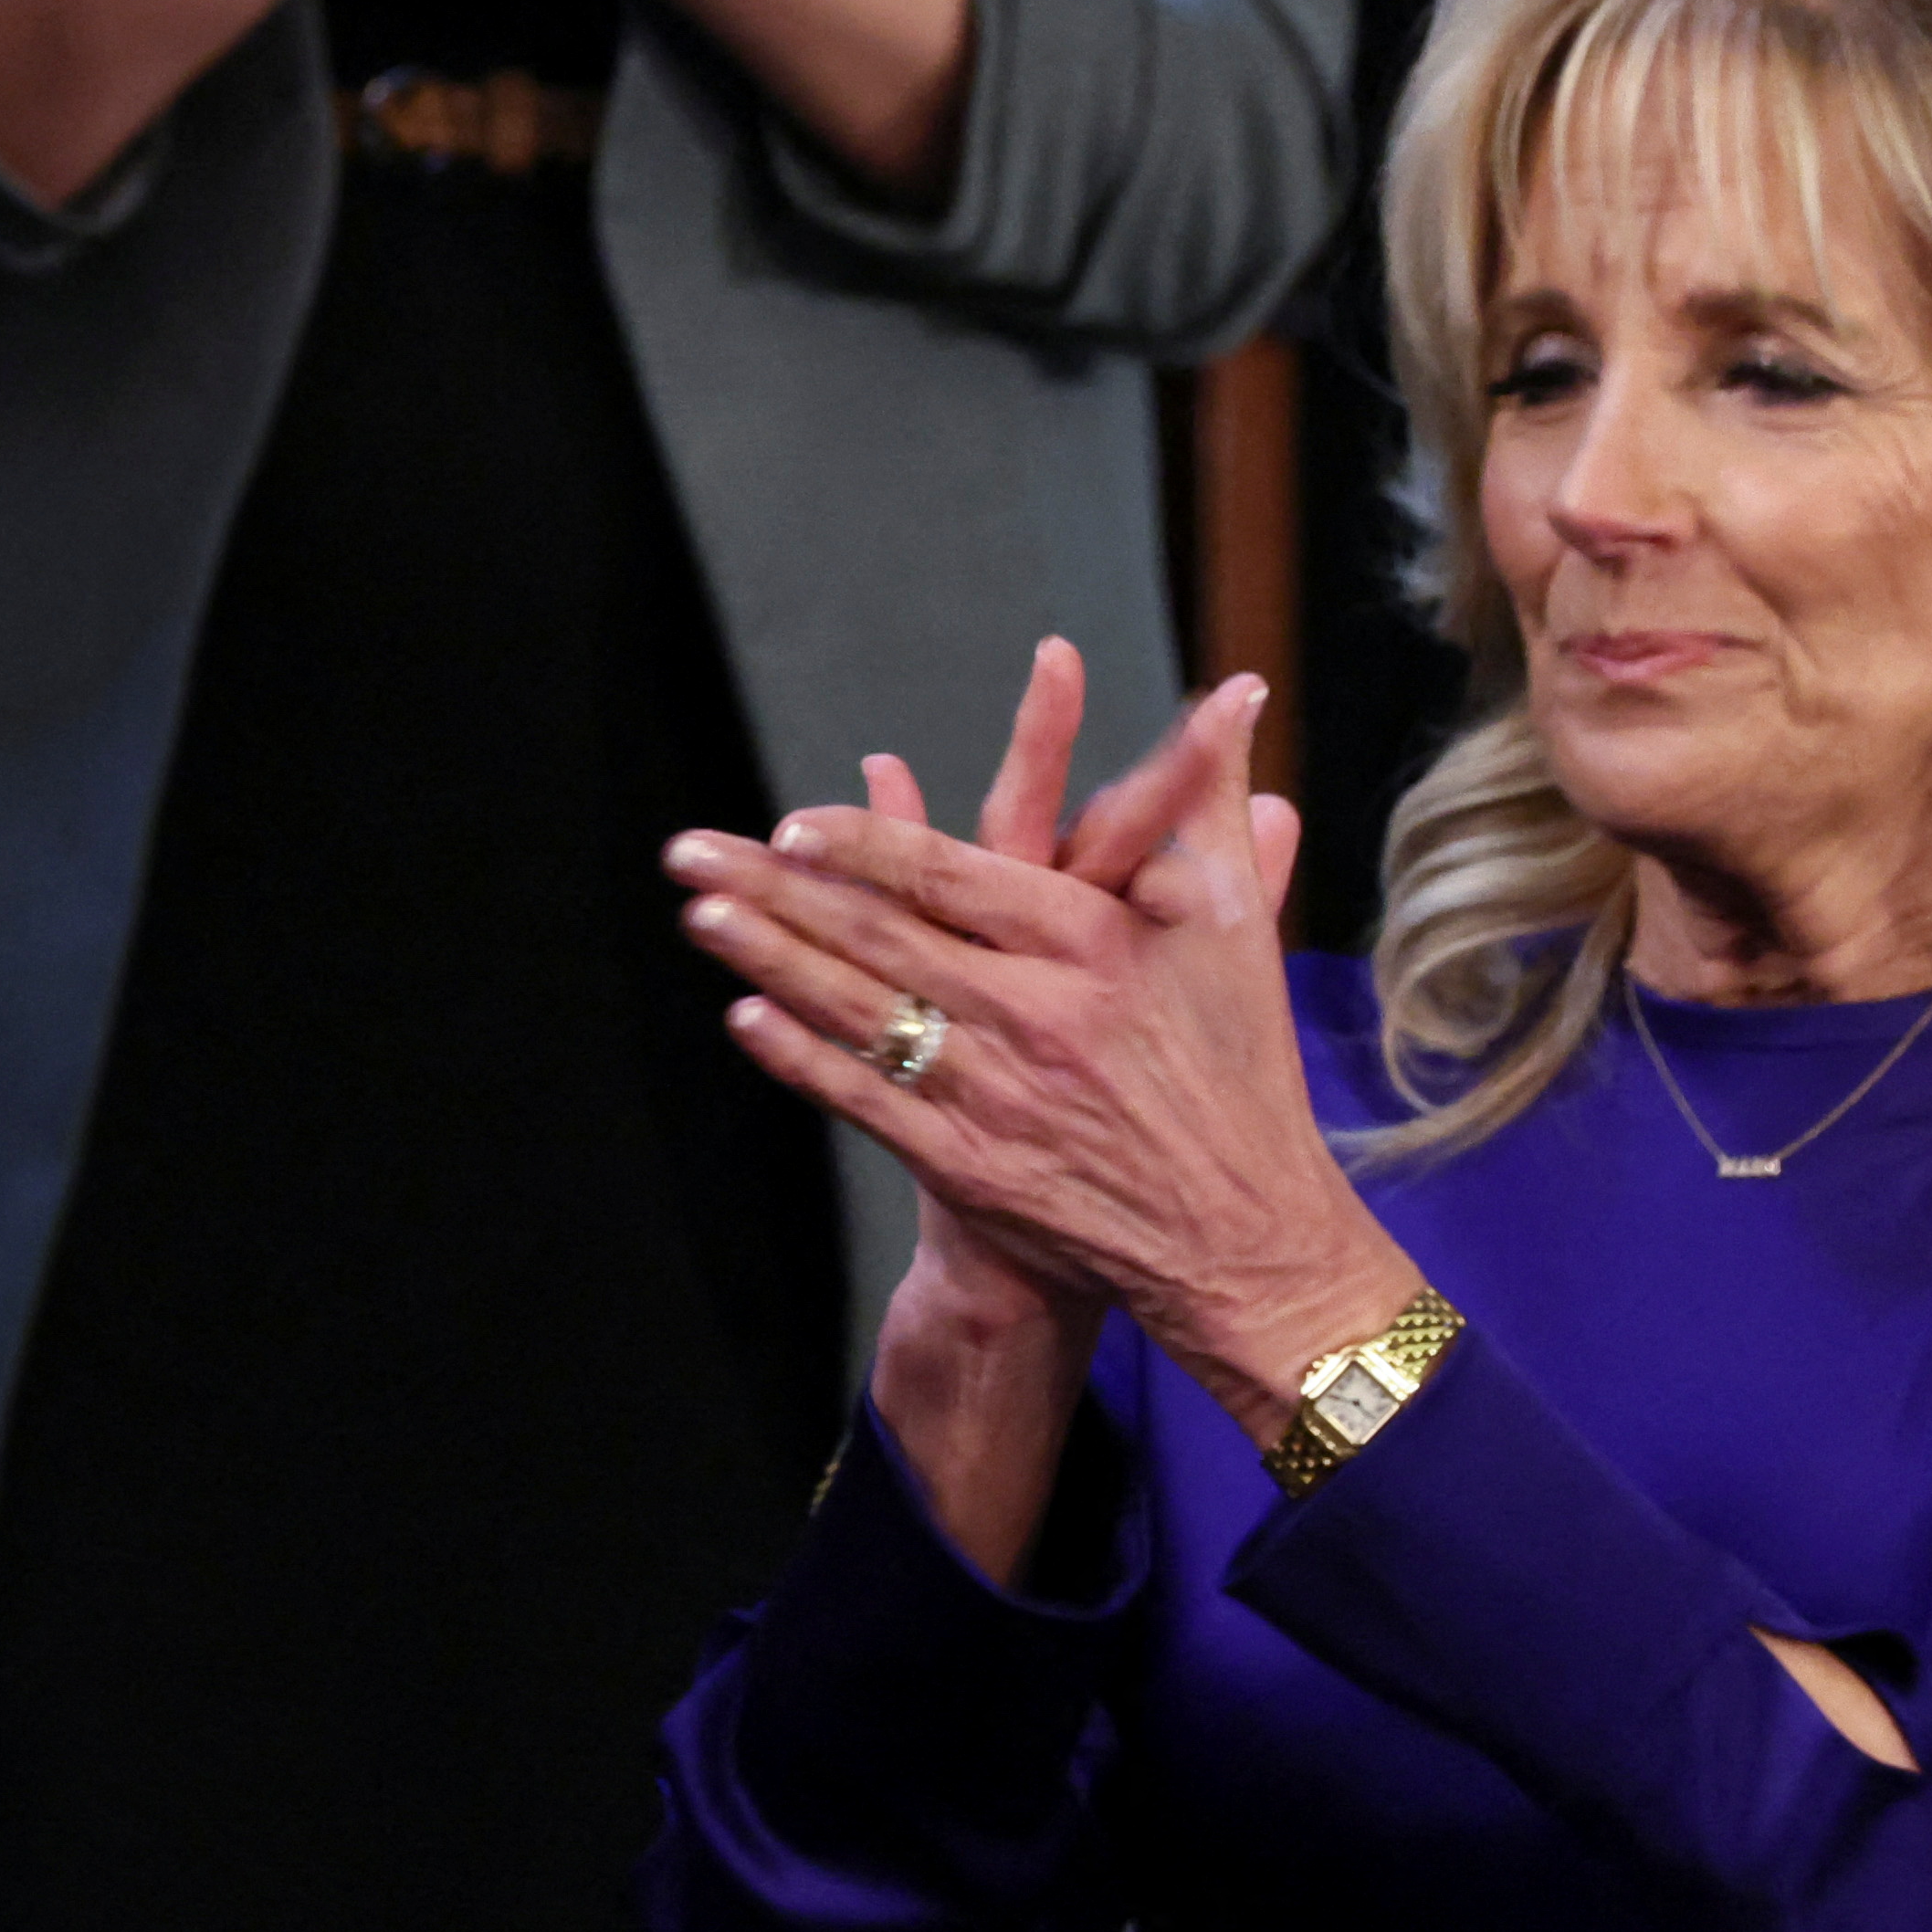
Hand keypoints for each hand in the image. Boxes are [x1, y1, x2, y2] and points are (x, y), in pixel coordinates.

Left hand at [673, 666, 1416, 1436]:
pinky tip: (744, 1018)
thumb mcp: (1238, 926)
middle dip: (774, 889)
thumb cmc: (1240, 1071)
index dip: (867, 847)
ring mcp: (996, 1094)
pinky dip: (800, 1058)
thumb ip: (1208, 806)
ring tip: (699, 913)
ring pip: (859, 1012)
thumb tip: (1238, 693)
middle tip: (690, 850)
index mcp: (1092, 945)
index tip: (793, 823)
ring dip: (768, 959)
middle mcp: (1036, 1014)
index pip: (956, 878)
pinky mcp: (970, 1167)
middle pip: (880, 936)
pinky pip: (865, 1100)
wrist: (1241, 1238)